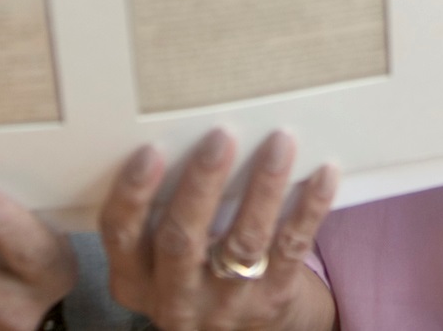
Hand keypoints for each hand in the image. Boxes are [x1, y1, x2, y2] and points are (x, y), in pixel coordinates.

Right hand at [101, 130, 338, 330]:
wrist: (238, 330)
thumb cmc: (192, 270)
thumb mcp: (156, 258)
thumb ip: (157, 213)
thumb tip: (176, 131)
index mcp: (136, 278)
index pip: (121, 235)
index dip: (132, 194)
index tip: (149, 151)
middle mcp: (175, 295)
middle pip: (181, 240)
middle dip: (201, 185)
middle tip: (220, 137)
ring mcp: (226, 303)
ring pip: (243, 242)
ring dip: (262, 188)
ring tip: (278, 144)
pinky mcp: (272, 298)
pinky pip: (291, 249)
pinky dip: (309, 208)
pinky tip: (321, 174)